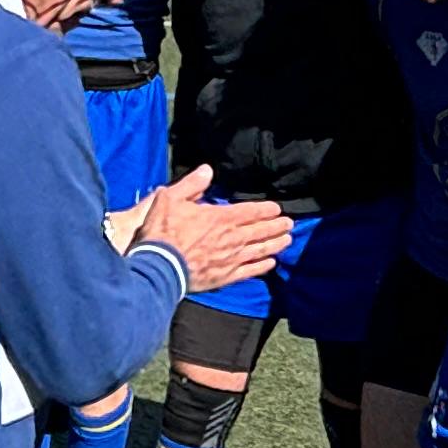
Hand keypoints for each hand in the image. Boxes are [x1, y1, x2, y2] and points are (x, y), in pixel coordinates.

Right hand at [133, 165, 289, 292]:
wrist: (158, 266)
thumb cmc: (162, 232)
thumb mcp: (170, 198)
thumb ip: (192, 184)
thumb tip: (207, 170)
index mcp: (221, 217)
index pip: (251, 211)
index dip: (266, 210)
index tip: (277, 209)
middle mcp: (231, 238)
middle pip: (261, 231)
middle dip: (277, 226)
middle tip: (289, 224)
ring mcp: (230, 259)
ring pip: (260, 250)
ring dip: (275, 244)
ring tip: (287, 240)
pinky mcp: (225, 277)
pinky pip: (249, 271)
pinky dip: (262, 266)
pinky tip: (271, 263)